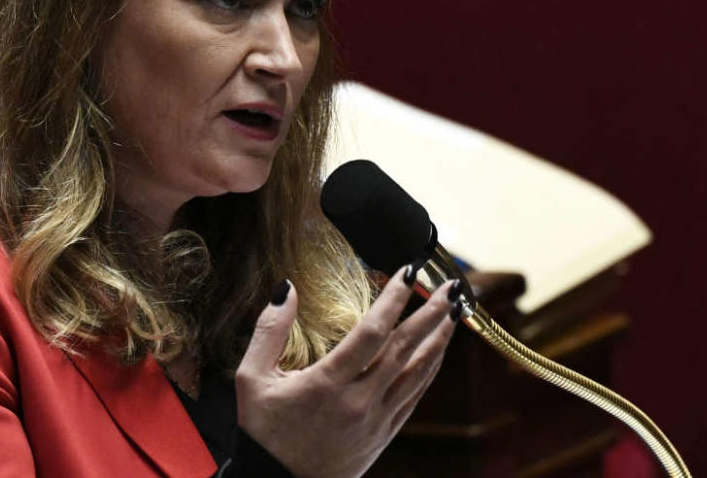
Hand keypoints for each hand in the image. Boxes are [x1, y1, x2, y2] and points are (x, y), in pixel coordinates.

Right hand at [234, 269, 457, 477]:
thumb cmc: (263, 431)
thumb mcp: (252, 379)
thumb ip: (268, 330)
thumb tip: (286, 289)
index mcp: (326, 384)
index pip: (370, 333)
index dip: (393, 300)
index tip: (407, 272)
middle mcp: (358, 401)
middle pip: (404, 349)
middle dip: (431, 314)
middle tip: (451, 286)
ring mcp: (375, 419)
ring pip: (417, 373)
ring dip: (439, 340)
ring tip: (454, 311)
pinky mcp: (384, 434)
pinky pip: (414, 396)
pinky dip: (430, 370)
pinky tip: (437, 352)